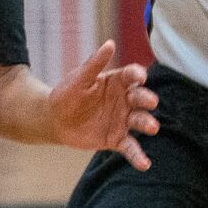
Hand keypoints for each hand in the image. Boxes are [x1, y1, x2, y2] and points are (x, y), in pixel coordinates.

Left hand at [48, 41, 159, 169]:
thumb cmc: (66, 94)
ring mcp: (122, 120)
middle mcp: (124, 100)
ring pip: (140, 121)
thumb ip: (95, 63)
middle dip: (147, 100)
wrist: (55, 120)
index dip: (137, 75)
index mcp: (116, 82)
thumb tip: (110, 43)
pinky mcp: (116, 139)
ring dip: (147, 124)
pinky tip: (145, 164)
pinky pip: (130, 147)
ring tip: (152, 128)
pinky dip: (138, 156)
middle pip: (140, 99)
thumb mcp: (79, 78)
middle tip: (151, 103)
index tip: (139, 77)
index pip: (131, 76)